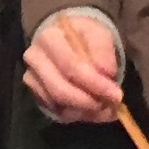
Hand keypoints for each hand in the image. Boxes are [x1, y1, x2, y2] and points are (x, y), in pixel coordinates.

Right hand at [22, 7, 123, 125]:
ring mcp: (31, 78)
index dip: (95, 84)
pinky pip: (57, 112)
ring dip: (85, 111)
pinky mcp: (35, 94)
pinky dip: (78, 114)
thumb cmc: (84, 35)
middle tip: (110, 105)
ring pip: (58, 105)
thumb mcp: (99, 34)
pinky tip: (92, 109)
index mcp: (49, 38)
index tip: (116, 94)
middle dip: (89, 102)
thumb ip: (103, 51)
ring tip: (105, 108)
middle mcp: (34, 59)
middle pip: (60, 90)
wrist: (65, 37)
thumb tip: (106, 74)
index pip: (71, 67)